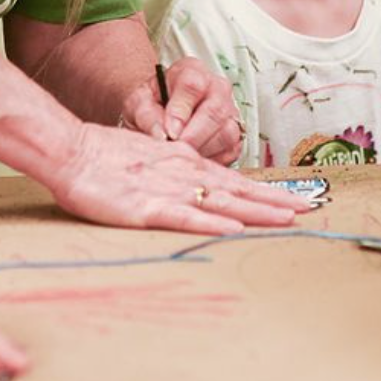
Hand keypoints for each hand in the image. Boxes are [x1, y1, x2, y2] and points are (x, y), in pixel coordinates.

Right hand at [49, 122, 309, 233]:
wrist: (71, 151)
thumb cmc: (104, 157)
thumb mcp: (148, 159)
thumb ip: (174, 171)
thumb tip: (198, 187)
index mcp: (184, 163)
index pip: (233, 180)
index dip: (266, 192)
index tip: (295, 200)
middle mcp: (184, 173)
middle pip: (238, 190)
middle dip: (275, 201)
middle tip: (308, 210)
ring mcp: (167, 190)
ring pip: (221, 202)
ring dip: (256, 211)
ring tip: (287, 219)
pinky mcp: (146, 208)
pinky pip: (185, 217)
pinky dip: (211, 223)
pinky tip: (234, 229)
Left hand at [120, 58, 241, 164]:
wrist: (159, 111)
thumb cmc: (151, 103)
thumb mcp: (139, 104)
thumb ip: (147, 116)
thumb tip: (161, 134)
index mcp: (192, 71)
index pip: (192, 85)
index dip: (180, 110)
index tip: (168, 131)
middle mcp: (217, 87)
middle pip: (215, 110)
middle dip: (193, 136)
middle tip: (175, 149)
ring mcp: (230, 110)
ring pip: (226, 133)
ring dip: (202, 149)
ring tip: (181, 154)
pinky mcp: (236, 134)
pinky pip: (230, 150)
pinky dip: (212, 159)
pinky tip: (194, 157)